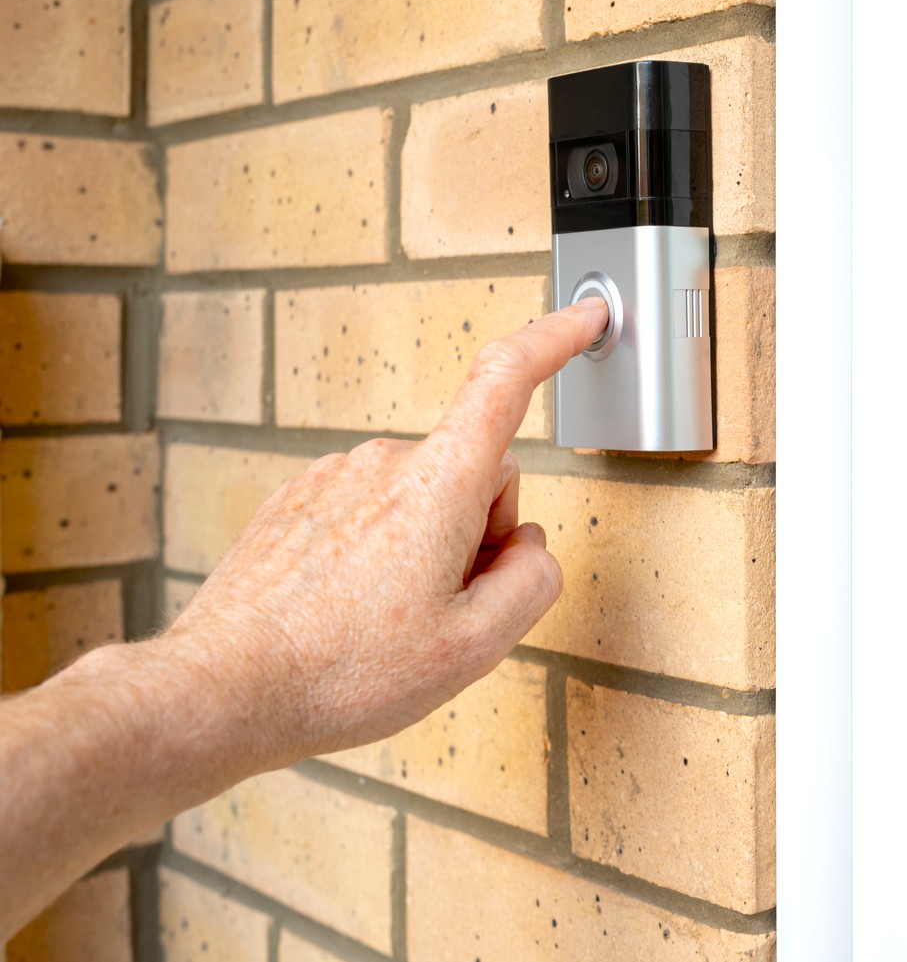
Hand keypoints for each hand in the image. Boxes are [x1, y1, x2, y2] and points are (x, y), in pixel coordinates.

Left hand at [152, 297, 609, 769]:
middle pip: (476, 473)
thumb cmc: (339, 673)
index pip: (507, 381)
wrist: (222, 690)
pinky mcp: (298, 499)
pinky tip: (351, 610)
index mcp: (435, 486)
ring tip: (386, 620)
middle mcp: (382, 462)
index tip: (586, 315)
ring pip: (423, 496)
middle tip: (445, 608)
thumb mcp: (474, 649)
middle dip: (481, 532)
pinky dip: (380, 552)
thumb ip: (532, 583)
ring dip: (428, 547)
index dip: (555, 341)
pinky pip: (371, 510)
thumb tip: (530, 548)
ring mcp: (333, 476)